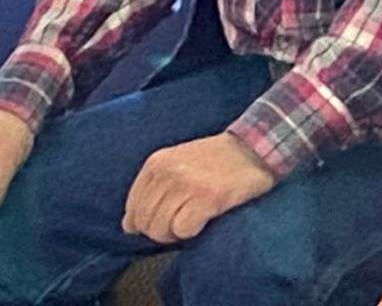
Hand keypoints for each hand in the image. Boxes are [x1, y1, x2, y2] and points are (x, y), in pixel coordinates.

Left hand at [122, 132, 275, 244]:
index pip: (132, 208)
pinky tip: (204, 218)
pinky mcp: (206, 198)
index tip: (165, 218)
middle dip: (160, 231)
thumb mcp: (176, 162)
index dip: (145, 222)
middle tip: (181, 221)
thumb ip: (152, 189)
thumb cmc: (215, 159)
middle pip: (145, 223)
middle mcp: (167, 172)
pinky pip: (182, 231)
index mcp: (156, 163)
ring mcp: (186, 185)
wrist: (253, 148)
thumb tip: (128, 225)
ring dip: (176, 232)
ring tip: (193, 218)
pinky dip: (192, 231)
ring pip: (160, 230)